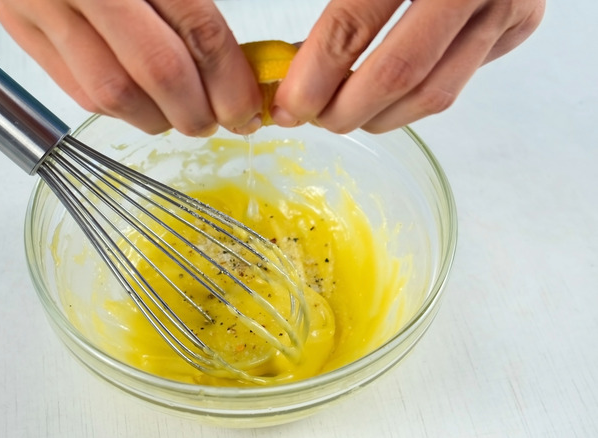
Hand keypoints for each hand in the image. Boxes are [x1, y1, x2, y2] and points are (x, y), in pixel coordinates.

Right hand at [0, 0, 262, 135]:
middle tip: (218, 120)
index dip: (230, 79)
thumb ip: (194, 3)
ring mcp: (41, 4)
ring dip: (158, 118)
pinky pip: (79, 92)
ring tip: (181, 115)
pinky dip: (119, 108)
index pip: (197, 28)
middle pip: (156, 70)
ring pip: (113, 94)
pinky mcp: (19, 27)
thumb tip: (236, 69)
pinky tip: (143, 103)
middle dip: (196, 110)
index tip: (246, 108)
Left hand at [273, 0, 545, 132]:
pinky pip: (459, 80)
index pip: (353, 24)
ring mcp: (506, 3)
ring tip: (343, 113)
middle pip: (398, 74)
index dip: (314, 75)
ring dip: (379, 117)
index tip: (288, 105)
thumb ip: (341, 6)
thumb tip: (295, 65)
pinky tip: (385, 95)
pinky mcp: (522, 22)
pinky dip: (414, 100)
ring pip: (434, 93)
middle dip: (344, 110)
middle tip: (312, 117)